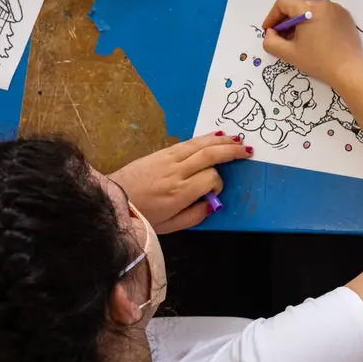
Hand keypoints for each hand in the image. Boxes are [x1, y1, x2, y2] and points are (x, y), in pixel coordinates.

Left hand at [109, 134, 250, 232]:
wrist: (114, 199)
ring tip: (238, 139)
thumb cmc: (143, 216)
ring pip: (200, 145)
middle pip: (210, 156)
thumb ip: (195, 216)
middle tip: (248, 150)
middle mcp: (177, 172)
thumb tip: (213, 204)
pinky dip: (205, 137)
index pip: (211, 179)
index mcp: (179, 193)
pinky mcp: (162, 152)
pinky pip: (188, 142)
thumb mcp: (169, 226)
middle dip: (231, 152)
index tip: (215, 191)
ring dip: (222, 141)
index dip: (218, 184)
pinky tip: (217, 135)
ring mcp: (169, 159)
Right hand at [261, 0, 362, 86]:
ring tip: (298, 40)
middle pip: (297, 6)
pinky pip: (324, 15)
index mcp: (309, 9)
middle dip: (286, 21)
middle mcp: (323, 4)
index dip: (272, 16)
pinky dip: (315, 23)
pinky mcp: (345, 17)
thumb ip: (271, 42)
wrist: (349, 70)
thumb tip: (270, 33)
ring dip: (300, 22)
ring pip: (310, 10)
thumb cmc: (319, 61)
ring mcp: (336, 9)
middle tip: (282, 38)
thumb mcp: (288, 53)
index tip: (269, 30)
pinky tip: (314, 40)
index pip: (283, 3)